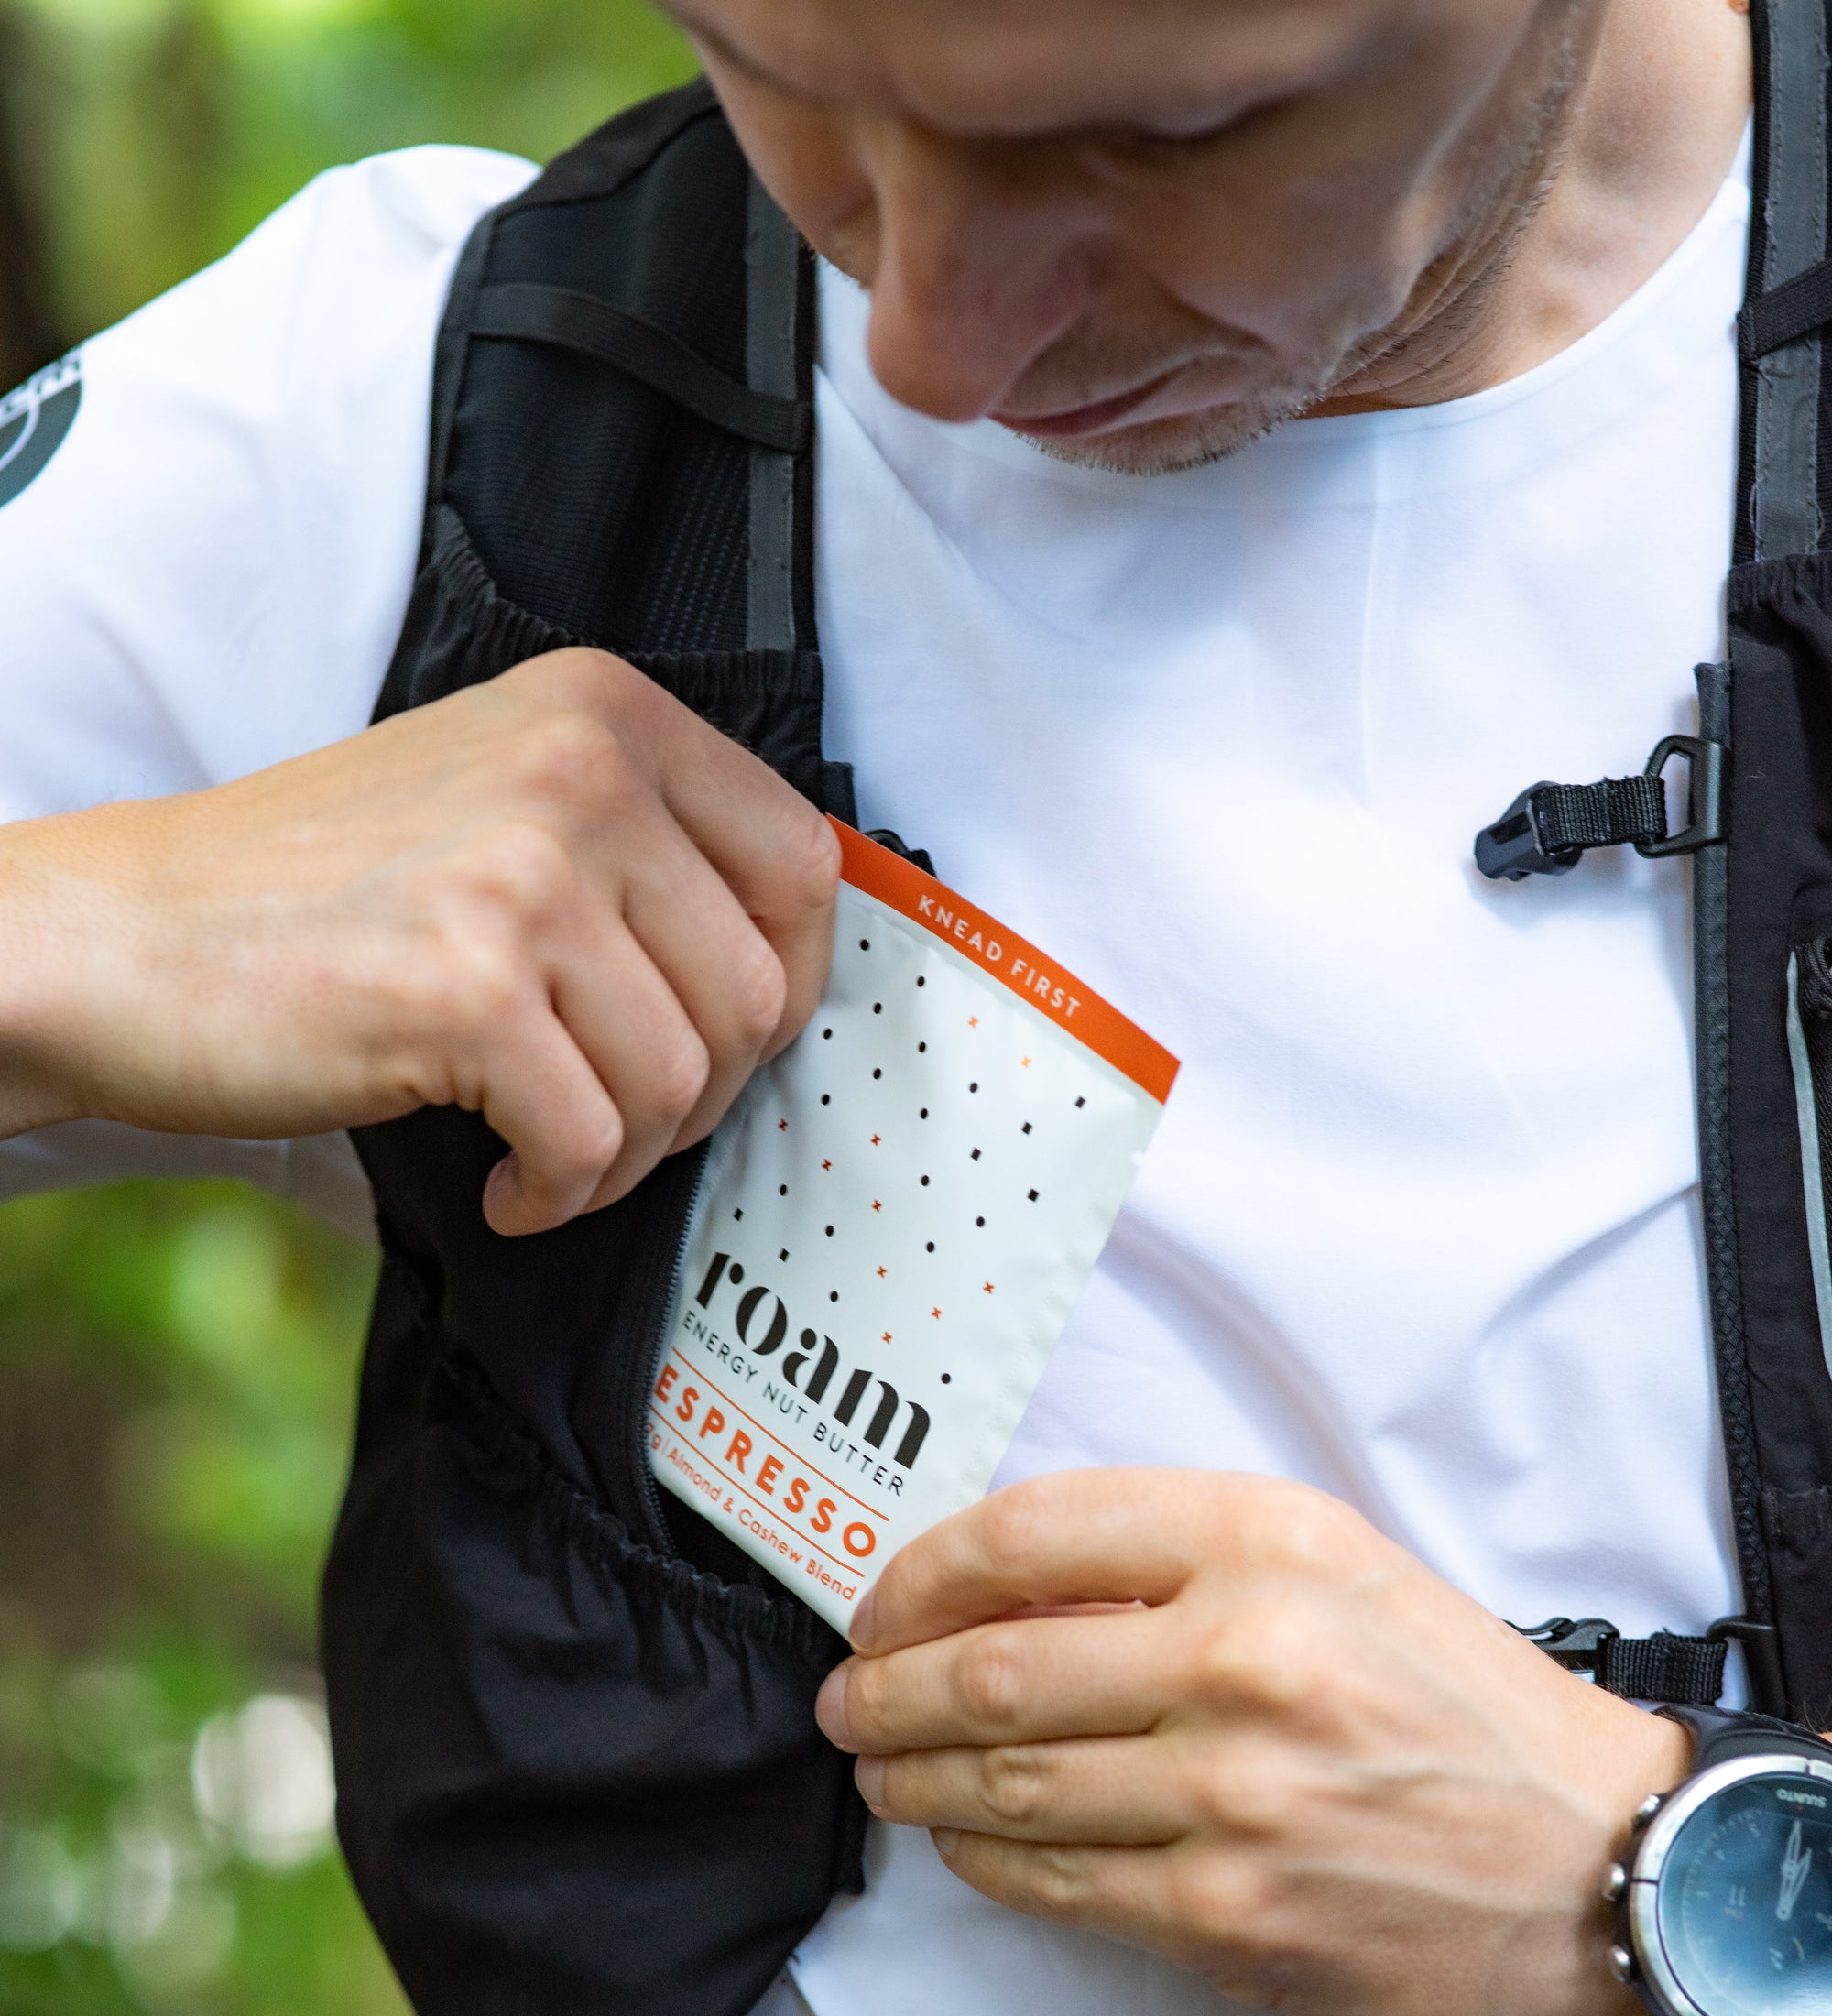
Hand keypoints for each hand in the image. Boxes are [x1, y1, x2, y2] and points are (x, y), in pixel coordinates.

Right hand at [0, 649, 838, 1233]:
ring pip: (682, 1077)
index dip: (793, 980)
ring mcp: (525, 874)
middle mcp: (579, 770)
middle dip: (704, 1092)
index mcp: (605, 711)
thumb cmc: (319, 886)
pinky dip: (561, 1191)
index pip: (801, 861)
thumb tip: (781, 963)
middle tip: (620, 1119)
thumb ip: (642, 845)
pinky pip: (592, 1138)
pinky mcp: (465, 988)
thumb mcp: (499, 794)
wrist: (124, 934)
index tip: (734, 1043)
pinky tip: (507, 1182)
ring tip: (550, 1151)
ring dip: (626, 1153)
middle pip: (755, 988)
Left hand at [816, 1470, 1689, 2014]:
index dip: (924, 1566)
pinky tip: (962, 1836)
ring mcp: (1232, 1797)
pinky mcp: (1232, 1915)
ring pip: (1006, 1781)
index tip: (883, 1595)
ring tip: (880, 1765)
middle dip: (883, 1687)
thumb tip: (1008, 1589)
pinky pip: (1058, 1881)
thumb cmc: (1451, 1695)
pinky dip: (983, 1857)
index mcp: (1264, 1542)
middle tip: (849, 1695)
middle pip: (992, 1666)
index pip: (1032, 1532)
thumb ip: (1174, 1556)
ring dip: (913, 1776)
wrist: (1586, 1856)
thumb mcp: (1329, 1562)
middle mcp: (1241, 1658)